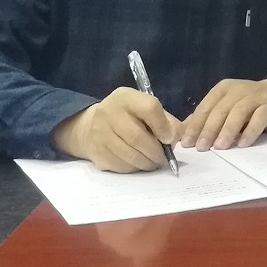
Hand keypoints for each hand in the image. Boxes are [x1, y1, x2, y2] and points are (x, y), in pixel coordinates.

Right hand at [51, 86, 180, 172]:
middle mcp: (109, 113)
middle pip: (138, 137)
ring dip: (147, 163)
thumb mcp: (145, 109)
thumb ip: (166, 121)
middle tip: (164, 159)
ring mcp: (99, 133)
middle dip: (156, 152)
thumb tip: (176, 137)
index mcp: (126, 98)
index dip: (163, 126)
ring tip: (153, 163)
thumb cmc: (127, 117)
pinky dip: (134, 168)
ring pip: (130, 155)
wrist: (90, 126)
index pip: (149, 108)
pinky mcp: (96, 152)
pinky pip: (120, 166)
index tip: (169, 139)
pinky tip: (137, 164)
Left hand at [182, 76, 266, 150]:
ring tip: (220, 147)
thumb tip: (185, 131)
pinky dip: (250, 131)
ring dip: (228, 130)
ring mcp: (256, 97)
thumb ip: (208, 116)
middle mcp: (238, 90)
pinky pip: (259, 118)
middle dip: (209, 129)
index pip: (205, 107)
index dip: (195, 125)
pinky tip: (243, 144)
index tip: (187, 143)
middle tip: (201, 148)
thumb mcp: (227, 106)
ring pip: (239, 112)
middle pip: (220, 110)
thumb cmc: (249, 104)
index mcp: (223, 89)